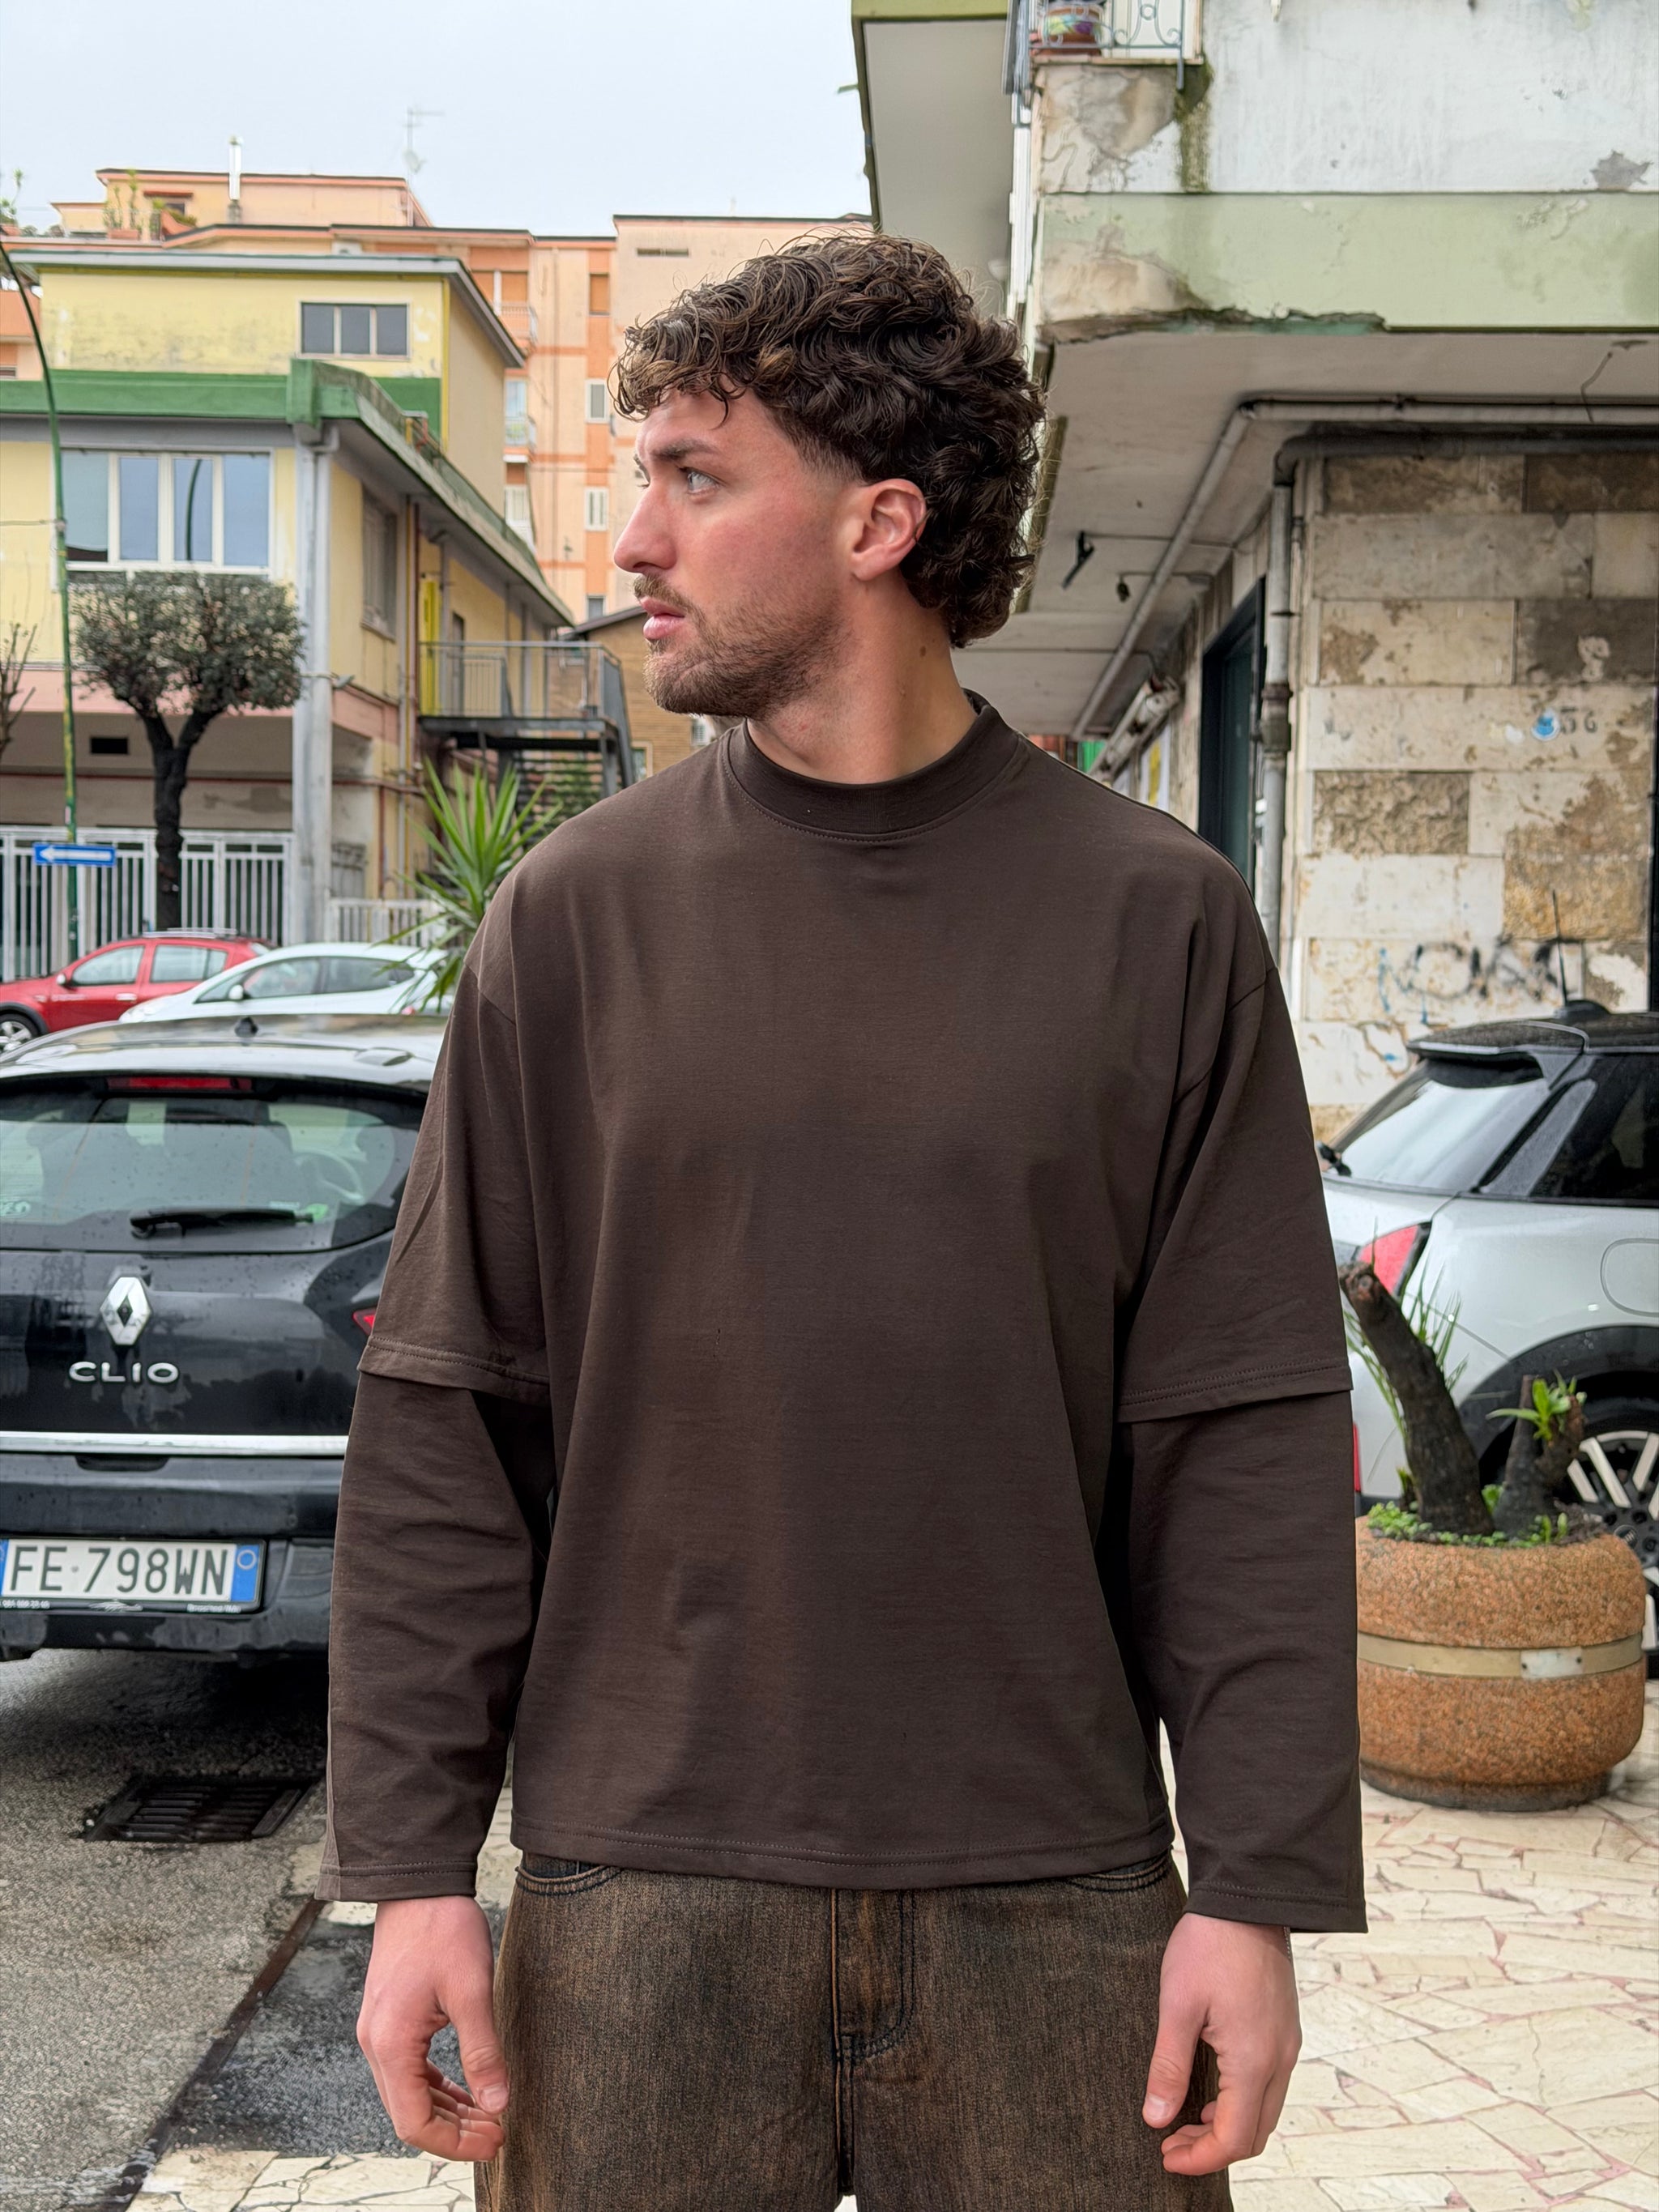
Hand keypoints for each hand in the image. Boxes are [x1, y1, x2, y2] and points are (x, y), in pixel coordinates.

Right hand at [358, 1896, 508, 2159]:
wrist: (418, 1886)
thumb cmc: (443, 1929)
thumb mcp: (473, 1989)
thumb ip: (483, 2051)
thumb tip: (498, 2103)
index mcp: (391, 2043)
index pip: (414, 2122)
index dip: (455, 2143)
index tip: (494, 2140)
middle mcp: (376, 2045)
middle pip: (410, 2113)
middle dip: (455, 2131)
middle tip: (499, 2133)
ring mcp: (379, 2032)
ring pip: (409, 2094)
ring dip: (448, 2110)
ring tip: (490, 2115)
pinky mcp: (389, 2021)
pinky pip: (410, 2070)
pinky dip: (438, 2086)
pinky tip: (468, 2089)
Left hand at [1142, 1911, 1299, 2174]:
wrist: (1248, 1898)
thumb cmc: (1209, 1945)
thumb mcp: (1178, 2005)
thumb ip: (1169, 2066)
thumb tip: (1156, 2118)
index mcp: (1253, 2060)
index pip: (1233, 2138)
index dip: (1199, 2158)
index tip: (1165, 2155)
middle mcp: (1280, 2060)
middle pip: (1254, 2134)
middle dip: (1212, 2149)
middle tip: (1171, 2144)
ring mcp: (1287, 2045)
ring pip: (1265, 2112)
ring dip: (1228, 2127)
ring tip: (1184, 2121)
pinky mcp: (1285, 2030)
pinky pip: (1269, 2085)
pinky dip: (1242, 2102)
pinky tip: (1211, 2091)